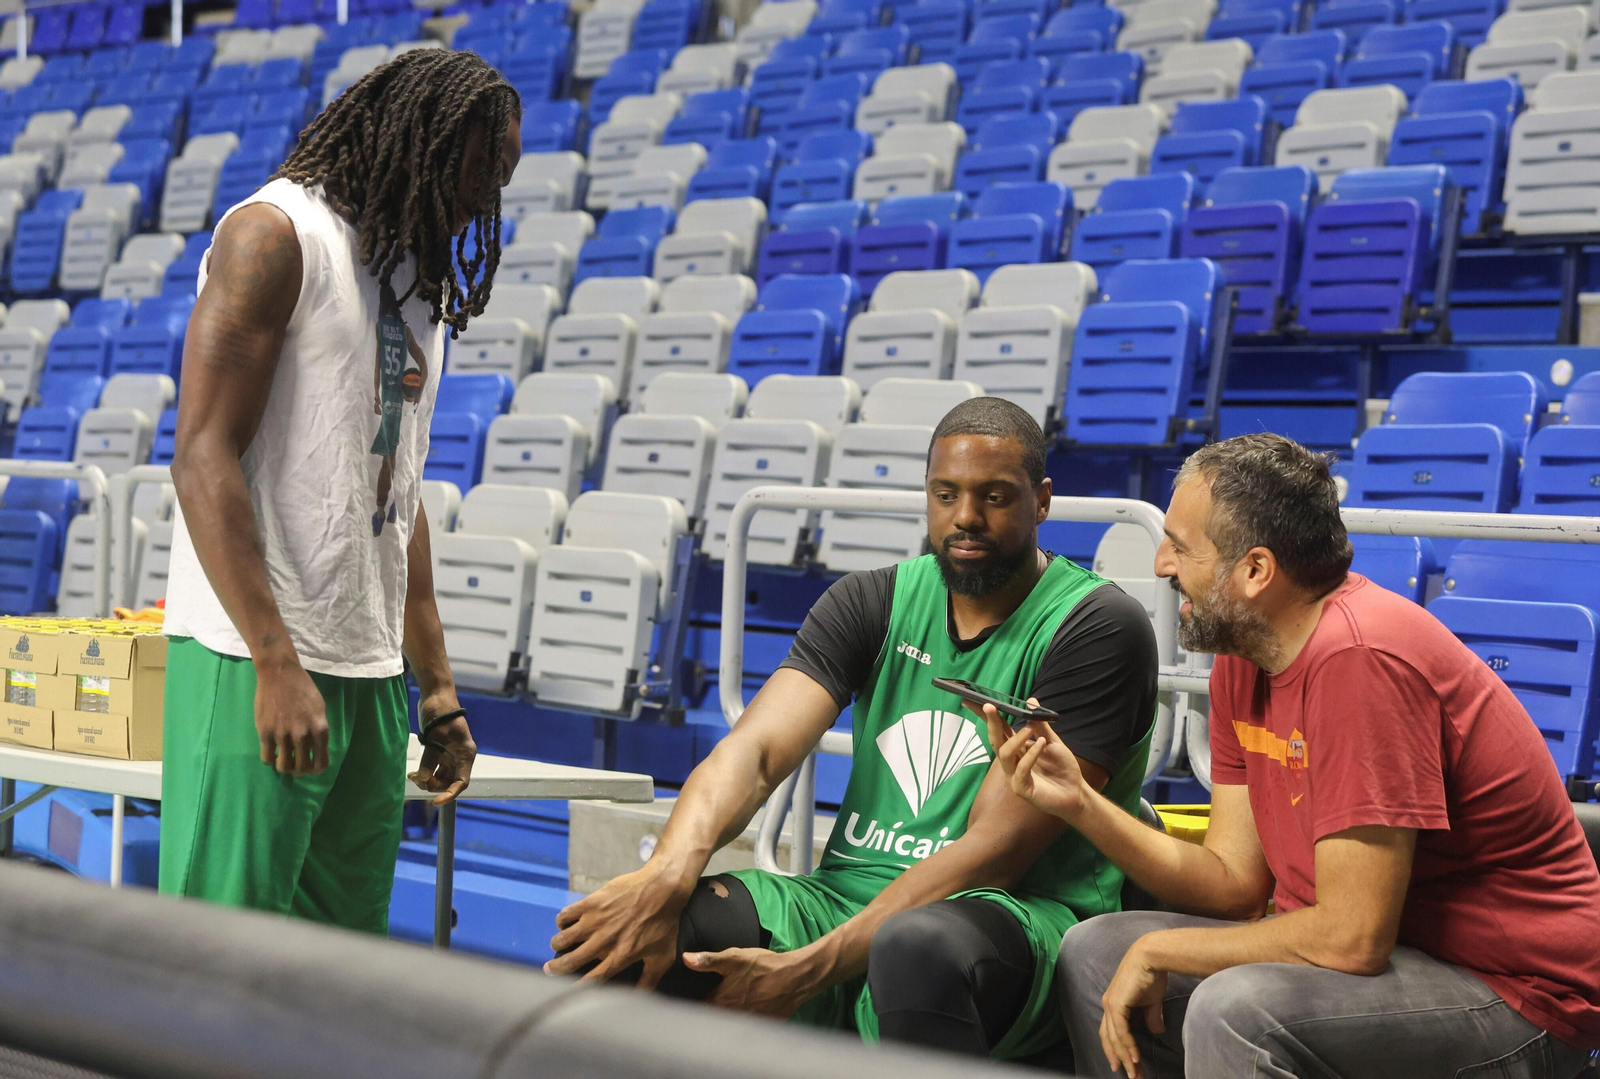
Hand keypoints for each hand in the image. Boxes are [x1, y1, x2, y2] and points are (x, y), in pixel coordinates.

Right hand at [254, 654, 328, 775]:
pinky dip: (270, 760)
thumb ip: (318, 729)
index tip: (313, 769)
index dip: (317, 770)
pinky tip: (272, 753)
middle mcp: (303, 735)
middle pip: (302, 767)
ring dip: (285, 768)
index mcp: (320, 729)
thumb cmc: (302, 688)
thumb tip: (316, 748)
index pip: (322, 761)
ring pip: (284, 766)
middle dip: (301, 771)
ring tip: (284, 762)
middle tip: (297, 767)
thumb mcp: (319, 708)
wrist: (280, 674)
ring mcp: (283, 735)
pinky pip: (267, 758)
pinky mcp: (265, 733)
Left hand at [409, 693, 475, 804]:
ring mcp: (450, 755)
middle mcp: (460, 757)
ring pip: (440, 777)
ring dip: (427, 780)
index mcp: (465, 754)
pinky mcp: (440, 751)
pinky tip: (414, 772)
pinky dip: (425, 773)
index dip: (450, 794)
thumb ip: (429, 760)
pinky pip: (434, 769)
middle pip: (449, 782)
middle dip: (434, 785)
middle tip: (417, 779)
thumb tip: (423, 778)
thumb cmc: (441, 713)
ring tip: (412, 776)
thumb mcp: (435, 737)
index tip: (435, 802)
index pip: (461, 782)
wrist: (436, 696)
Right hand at [545, 863, 687, 987]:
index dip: (576, 988)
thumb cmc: (665, 923)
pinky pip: (567, 914)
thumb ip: (649, 981)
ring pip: (564, 938)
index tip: (566, 992)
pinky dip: (562, 920)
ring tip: (556, 945)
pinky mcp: (592, 902)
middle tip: (549, 969)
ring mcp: (596, 921)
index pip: (593, 979)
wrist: (662, 889)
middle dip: (556, 968)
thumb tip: (639, 1000)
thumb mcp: (662, 957)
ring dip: (557, 944)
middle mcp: (604, 941)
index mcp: (620, 957)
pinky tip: (564, 923)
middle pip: (571, 961)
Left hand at [682, 946, 820, 1018]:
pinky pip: (748, 1028)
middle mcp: (732, 1017)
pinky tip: (750, 1009)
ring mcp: (748, 1024)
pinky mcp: (762, 1026)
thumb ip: (708, 960)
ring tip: (730, 1005)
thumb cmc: (764, 966)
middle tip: (711, 1001)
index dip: (694, 1004)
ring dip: (727, 1018)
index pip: (699, 1009)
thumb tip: (684, 959)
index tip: (690, 999)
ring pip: (730, 1024)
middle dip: (710, 1012)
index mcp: (721, 1002)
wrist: (795, 977)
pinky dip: (745, 1022)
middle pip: (714, 1019)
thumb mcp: (735, 957)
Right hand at [974, 702, 1089, 822]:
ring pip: (1005, 754)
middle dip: (992, 723)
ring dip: (1016, 739)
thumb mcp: (1052, 741)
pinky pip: (1021, 770)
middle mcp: (1011, 761)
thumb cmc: (1062, 768)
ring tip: (1029, 728)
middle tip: (990, 707)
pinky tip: (1042, 744)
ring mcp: (1014, 775)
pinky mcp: (1022, 789)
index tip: (971, 700)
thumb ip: (1041, 724)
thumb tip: (1031, 700)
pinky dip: (1031, 755)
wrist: (1075, 792)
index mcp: (1016, 748)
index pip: (998, 729)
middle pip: (996, 740)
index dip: (985, 716)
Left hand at [1099, 940, 1168, 1078]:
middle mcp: (1108, 1004)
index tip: (1127, 1066)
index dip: (1118, 1050)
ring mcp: (1110, 1004)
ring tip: (1135, 1073)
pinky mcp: (1116, 1004)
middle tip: (1130, 1075)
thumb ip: (1151, 1016)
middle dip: (1119, 1058)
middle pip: (1109, 1039)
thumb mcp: (1152, 1000)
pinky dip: (1127, 1046)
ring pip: (1114, 1038)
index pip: (1112, 1032)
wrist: (1152, 956)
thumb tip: (1156, 1030)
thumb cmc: (1152, 974)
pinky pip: (1121, 1031)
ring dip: (1125, 1057)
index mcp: (1114, 1003)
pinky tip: (1134, 1058)